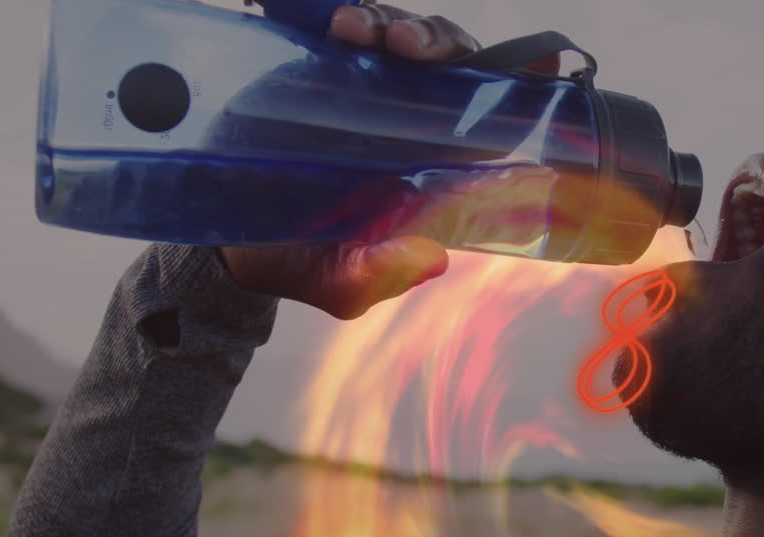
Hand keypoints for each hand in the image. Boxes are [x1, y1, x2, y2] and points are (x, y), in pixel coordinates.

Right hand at [219, 3, 559, 319]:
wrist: (224, 238)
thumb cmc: (298, 262)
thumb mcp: (342, 283)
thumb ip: (381, 275)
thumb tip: (432, 260)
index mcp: (432, 169)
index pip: (491, 120)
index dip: (523, 87)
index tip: (540, 64)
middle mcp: (409, 123)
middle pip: (452, 65)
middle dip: (442, 43)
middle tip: (409, 46)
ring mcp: (367, 90)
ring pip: (404, 37)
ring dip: (395, 24)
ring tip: (361, 31)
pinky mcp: (322, 68)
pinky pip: (353, 28)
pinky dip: (355, 17)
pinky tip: (341, 26)